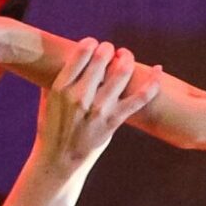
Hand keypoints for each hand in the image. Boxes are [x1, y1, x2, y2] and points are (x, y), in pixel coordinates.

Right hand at [34, 39, 161, 179]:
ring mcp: (98, 109)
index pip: (82, 53)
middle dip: (110, 49)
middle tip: (113, 52)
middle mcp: (80, 96)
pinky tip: (158, 70)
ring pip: (121, 73)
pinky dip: (152, 84)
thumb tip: (64, 59)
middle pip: (103, 59)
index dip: (92, 43)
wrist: (59, 162)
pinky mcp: (113, 122)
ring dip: (127, 59)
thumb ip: (54, 80)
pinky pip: (138, 99)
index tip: (95, 45)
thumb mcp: (47, 101)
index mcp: (61, 87)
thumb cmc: (51, 130)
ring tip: (125, 57)